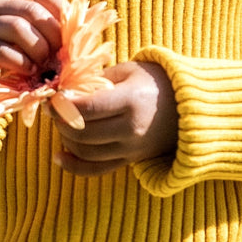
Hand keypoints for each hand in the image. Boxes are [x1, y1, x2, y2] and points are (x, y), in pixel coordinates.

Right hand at [0, 0, 65, 127]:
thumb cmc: (10, 61)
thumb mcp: (32, 43)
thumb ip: (54, 35)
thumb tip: (88, 32)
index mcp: (13, 0)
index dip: (61, 12)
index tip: (71, 37)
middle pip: (32, 10)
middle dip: (52, 36)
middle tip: (58, 57)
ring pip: (17, 27)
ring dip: (37, 50)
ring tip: (42, 66)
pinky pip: (2, 51)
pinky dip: (21, 64)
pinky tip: (27, 73)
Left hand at [52, 61, 177, 176]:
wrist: (189, 107)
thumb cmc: (156, 82)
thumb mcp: (128, 71)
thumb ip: (97, 80)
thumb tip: (65, 89)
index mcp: (131, 100)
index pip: (88, 108)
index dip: (63, 105)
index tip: (52, 97)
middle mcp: (131, 128)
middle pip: (83, 133)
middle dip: (60, 122)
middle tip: (53, 109)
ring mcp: (132, 148)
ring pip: (86, 152)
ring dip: (66, 139)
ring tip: (60, 124)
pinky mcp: (131, 160)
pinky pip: (97, 169)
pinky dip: (74, 166)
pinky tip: (58, 156)